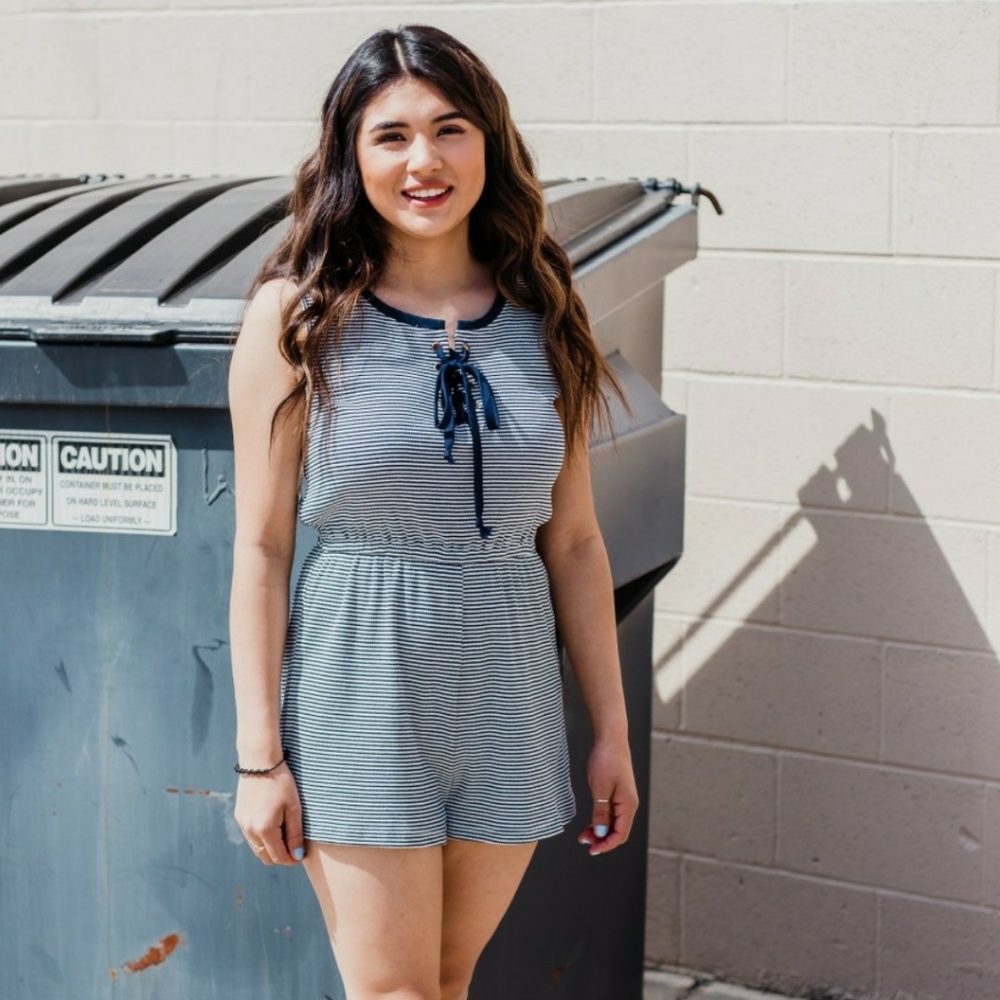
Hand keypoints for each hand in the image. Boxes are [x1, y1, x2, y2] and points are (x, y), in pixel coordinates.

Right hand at [233, 761, 304, 865]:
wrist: (260, 762)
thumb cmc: (281, 783)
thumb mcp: (293, 807)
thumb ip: (295, 833)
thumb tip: (296, 855)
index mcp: (264, 829)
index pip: (278, 857)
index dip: (291, 860)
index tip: (301, 855)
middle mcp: (250, 830)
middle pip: (265, 858)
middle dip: (280, 856)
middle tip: (294, 846)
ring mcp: (242, 824)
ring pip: (257, 849)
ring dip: (270, 848)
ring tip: (285, 834)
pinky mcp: (239, 817)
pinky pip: (250, 837)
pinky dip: (261, 838)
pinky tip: (273, 825)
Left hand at [576, 737, 638, 855]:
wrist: (610, 739)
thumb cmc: (606, 760)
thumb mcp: (600, 789)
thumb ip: (601, 813)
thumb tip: (601, 834)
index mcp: (628, 805)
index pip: (620, 834)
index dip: (607, 845)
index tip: (592, 850)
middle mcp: (629, 804)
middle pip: (618, 831)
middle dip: (602, 840)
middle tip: (583, 842)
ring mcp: (624, 799)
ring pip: (614, 823)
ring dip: (600, 831)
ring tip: (583, 835)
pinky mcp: (618, 793)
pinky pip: (611, 813)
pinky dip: (601, 820)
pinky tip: (590, 824)